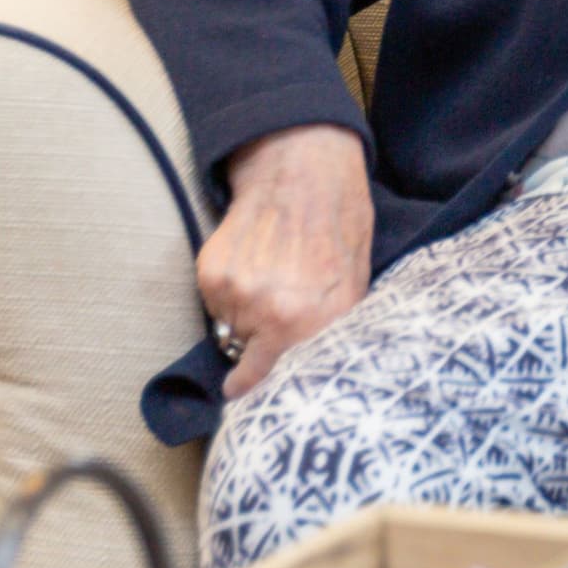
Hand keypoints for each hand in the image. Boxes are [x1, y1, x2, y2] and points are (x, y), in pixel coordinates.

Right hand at [200, 124, 373, 399]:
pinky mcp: (211, 274)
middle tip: (278, 318)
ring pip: (232, 332)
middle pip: (252, 365)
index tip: (266, 399)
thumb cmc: (340, 226)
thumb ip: (332, 334)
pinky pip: (215, 304)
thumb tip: (313, 375)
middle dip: (262, 351)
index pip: (281, 388)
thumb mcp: (356, 286)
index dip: (273, 396)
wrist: (304, 168)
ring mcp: (237, 295)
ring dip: (245, 317)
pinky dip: (228, 291)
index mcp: (314, 324)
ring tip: (272, 277)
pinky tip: (253, 261)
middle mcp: (271, 316)